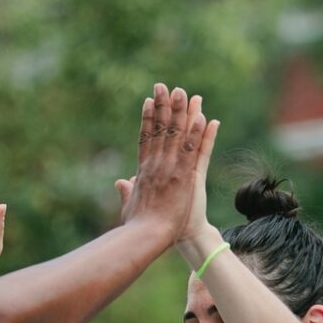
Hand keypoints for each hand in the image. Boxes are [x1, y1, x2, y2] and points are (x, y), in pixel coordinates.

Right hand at [119, 83, 218, 245]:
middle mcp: (154, 165)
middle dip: (163, 106)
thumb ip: (126, 192)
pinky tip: (202, 118)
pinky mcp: (183, 177)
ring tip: (184, 92)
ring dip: (181, 112)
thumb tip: (120, 182)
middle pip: (159, 130)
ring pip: (176, 135)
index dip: (147, 119)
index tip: (149, 101)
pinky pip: (192, 150)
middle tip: (165, 86)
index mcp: (143, 171)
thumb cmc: (136, 228)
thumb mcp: (128, 206)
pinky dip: (197, 134)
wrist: (145, 237)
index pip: (145, 138)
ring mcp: (168, 169)